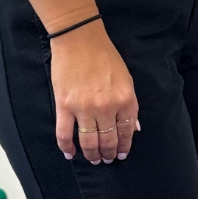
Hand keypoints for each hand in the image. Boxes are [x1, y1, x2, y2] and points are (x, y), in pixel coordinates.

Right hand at [49, 21, 139, 163]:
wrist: (79, 39)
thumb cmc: (104, 55)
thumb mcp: (126, 79)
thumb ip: (130, 105)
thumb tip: (133, 128)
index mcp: (125, 100)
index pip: (126, 132)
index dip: (124, 147)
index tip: (121, 155)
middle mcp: (106, 108)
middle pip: (108, 140)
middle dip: (108, 154)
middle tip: (106, 159)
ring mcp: (84, 108)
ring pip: (88, 142)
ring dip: (91, 154)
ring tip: (93, 159)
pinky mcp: (64, 106)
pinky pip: (64, 134)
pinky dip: (66, 148)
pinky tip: (70, 154)